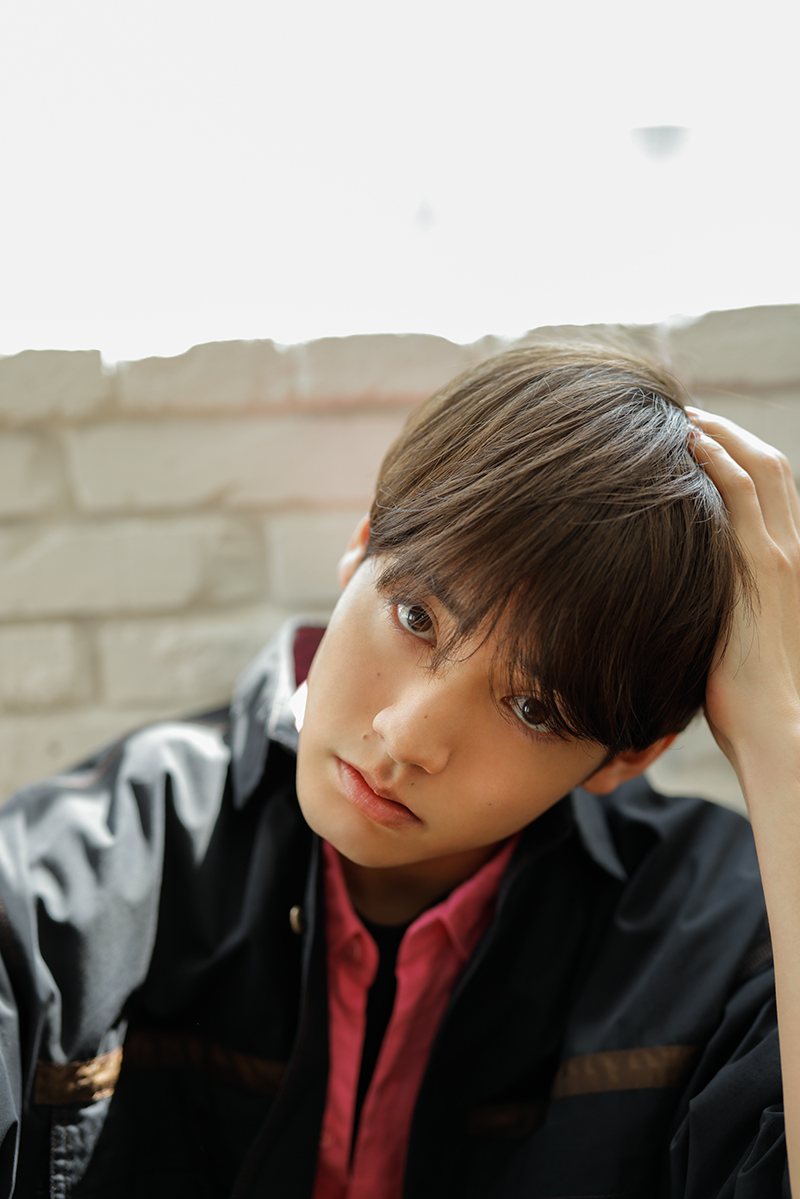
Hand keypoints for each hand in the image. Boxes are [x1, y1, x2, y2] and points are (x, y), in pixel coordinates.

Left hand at [687, 406, 799, 787]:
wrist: (775, 724)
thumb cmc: (746, 695)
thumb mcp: (729, 634)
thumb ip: (713, 602)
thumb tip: (670, 593)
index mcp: (786, 564)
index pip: (772, 491)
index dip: (741, 456)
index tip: (703, 441)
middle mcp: (790, 551)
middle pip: (772, 466)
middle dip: (732, 432)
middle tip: (690, 416)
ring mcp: (778, 556)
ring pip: (761, 469)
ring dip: (722, 435)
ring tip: (685, 417)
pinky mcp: (761, 568)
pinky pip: (743, 497)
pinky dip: (720, 461)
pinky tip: (691, 444)